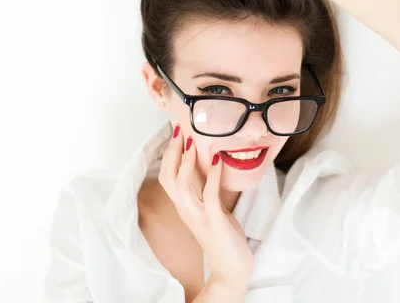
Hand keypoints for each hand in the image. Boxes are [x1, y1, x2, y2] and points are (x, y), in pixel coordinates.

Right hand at [158, 125, 253, 288]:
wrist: (231, 268)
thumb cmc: (224, 238)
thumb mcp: (212, 209)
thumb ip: (206, 192)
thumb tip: (211, 168)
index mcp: (184, 206)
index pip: (167, 177)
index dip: (169, 155)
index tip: (176, 134)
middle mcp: (186, 210)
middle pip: (168, 177)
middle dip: (172, 152)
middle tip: (179, 131)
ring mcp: (198, 216)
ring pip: (182, 184)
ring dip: (187, 161)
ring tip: (193, 142)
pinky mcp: (214, 221)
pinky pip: (210, 194)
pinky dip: (213, 175)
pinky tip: (217, 160)